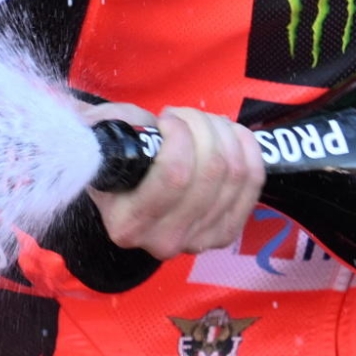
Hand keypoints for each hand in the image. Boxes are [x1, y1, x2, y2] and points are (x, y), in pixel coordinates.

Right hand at [86, 100, 262, 258]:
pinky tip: (229, 132)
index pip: (175, 175)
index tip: (166, 118)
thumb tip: (146, 122)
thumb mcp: (101, 140)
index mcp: (128, 224)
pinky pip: (253, 182)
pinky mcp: (226, 233)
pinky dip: (247, 147)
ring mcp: (199, 240)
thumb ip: (116, 128)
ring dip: (222, 132)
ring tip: (201, 121)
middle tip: (182, 114)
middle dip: (201, 126)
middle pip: (211, 171)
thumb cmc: (112, 159)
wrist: (124, 190)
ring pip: (235, 172)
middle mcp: (164, 240)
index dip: (180, 134)